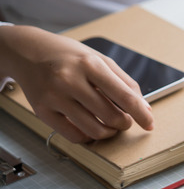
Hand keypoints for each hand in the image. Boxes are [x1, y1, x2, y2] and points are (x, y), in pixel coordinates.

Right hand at [0, 25, 153, 142]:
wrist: (27, 51)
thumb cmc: (70, 56)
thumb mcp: (101, 60)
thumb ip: (125, 83)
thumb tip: (145, 109)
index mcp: (91, 64)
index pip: (125, 97)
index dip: (141, 115)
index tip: (150, 124)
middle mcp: (70, 80)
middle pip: (111, 116)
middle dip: (124, 123)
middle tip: (125, 120)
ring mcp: (54, 97)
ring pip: (94, 130)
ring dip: (109, 133)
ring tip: (110, 126)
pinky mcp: (42, 111)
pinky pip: (73, 136)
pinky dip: (88, 137)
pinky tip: (91, 128)